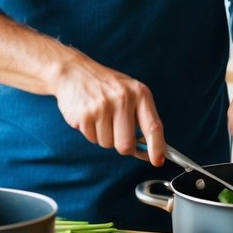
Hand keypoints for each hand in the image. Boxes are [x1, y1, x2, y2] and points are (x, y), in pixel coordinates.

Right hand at [51, 49, 164, 165]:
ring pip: (107, 144)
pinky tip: (89, 115)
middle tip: (116, 130)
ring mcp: (103, 107)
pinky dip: (91, 132)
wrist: (74, 71)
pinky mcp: (85, 115)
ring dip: (104, 136)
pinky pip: (92, 139)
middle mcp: (123, 99)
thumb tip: (149, 151)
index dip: (157, 147)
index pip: (153, 126)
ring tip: (100, 116)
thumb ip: (141, 119)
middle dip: (122, 146)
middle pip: (126, 145)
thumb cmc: (106, 85)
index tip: (158, 161)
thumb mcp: (130, 93)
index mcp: (139, 93)